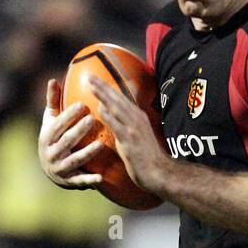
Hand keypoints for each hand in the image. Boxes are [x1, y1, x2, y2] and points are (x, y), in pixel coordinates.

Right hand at [38, 79, 103, 188]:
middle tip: (92, 120)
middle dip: (78, 131)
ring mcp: (59, 168)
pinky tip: (101, 178)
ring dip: (87, 153)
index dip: (69, 115)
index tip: (82, 104)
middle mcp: (51, 153)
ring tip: (100, 144)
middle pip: (66, 141)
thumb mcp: (51, 120)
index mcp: (47, 137)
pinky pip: (80, 180)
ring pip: (74, 161)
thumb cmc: (54, 138)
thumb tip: (52, 79)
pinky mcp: (69, 182)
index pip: (58, 124)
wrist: (51, 169)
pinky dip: (90, 180)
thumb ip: (53, 101)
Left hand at [89, 75, 167, 192]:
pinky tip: (100, 108)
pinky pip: (118, 126)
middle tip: (90, 76)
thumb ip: (126, 122)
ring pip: (117, 108)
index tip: (96, 78)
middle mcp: (136, 119)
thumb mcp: (138, 134)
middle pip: (117, 99)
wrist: (158, 171)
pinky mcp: (130, 141)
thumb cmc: (146, 155)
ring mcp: (134, 129)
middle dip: (103, 86)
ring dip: (104, 96)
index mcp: (138, 116)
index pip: (121, 98)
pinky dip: (109, 116)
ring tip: (91, 86)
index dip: (108, 87)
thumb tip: (111, 113)